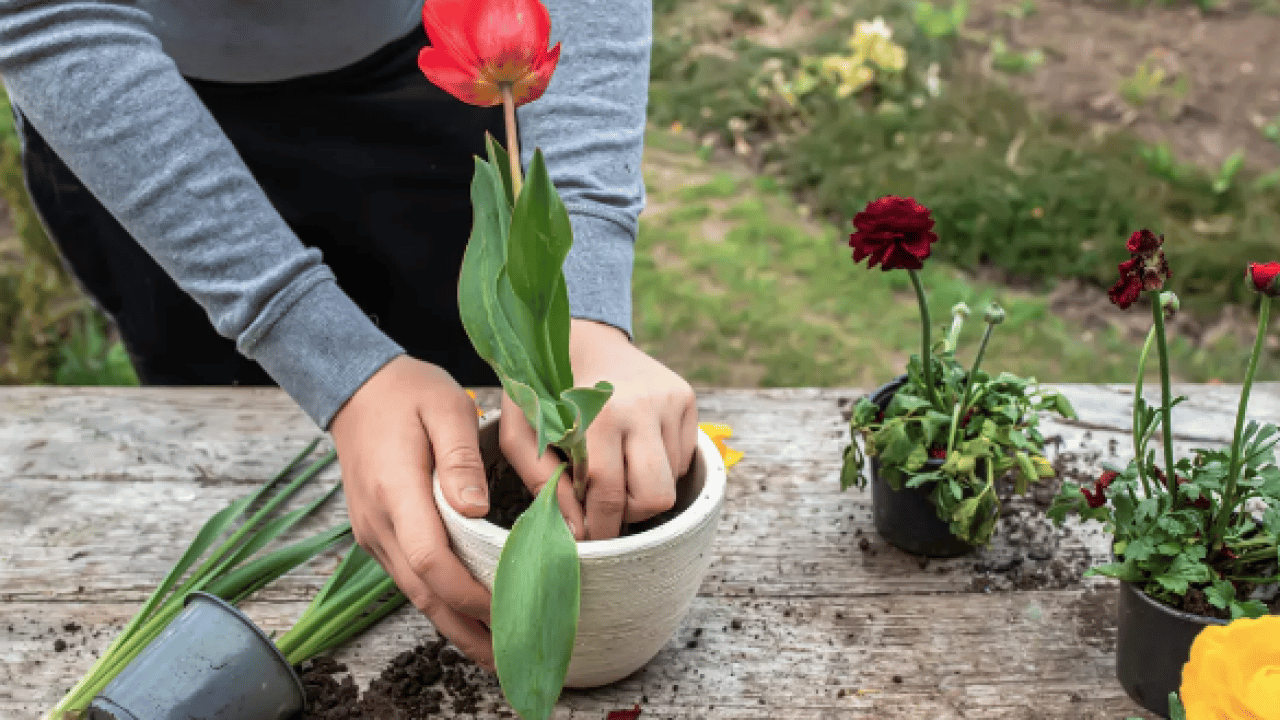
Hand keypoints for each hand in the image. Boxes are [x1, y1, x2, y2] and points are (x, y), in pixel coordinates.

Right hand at [329, 355, 493, 668]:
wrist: (357, 388)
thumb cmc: (408, 393)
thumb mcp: (446, 407)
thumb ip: (461, 458)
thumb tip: (476, 509)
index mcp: (397, 491)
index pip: (432, 560)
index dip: (471, 592)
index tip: (510, 608)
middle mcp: (380, 523)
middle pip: (424, 594)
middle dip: (470, 629)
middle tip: (514, 655)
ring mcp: (374, 533)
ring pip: (416, 595)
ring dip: (457, 626)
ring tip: (501, 651)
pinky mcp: (378, 535)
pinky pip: (410, 580)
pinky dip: (442, 604)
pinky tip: (472, 618)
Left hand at [500, 318, 697, 539]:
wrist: (578, 334)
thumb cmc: (543, 388)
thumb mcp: (522, 430)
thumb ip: (542, 481)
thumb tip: (576, 532)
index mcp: (599, 413)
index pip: (610, 493)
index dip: (600, 526)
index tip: (589, 536)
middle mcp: (643, 405)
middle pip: (655, 496)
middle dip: (630, 514)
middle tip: (605, 505)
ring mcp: (671, 400)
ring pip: (672, 481)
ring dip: (642, 487)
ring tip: (615, 466)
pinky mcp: (687, 397)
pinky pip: (683, 458)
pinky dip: (659, 466)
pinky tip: (633, 446)